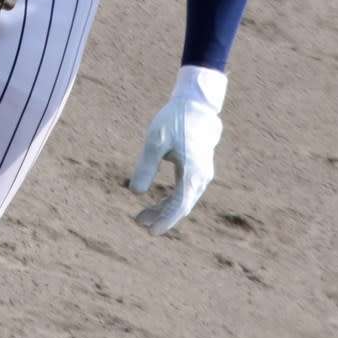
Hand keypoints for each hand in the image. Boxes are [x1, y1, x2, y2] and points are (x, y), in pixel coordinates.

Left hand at [128, 65, 226, 235]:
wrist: (196, 106)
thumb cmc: (174, 120)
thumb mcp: (155, 140)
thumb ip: (146, 166)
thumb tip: (135, 193)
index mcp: (193, 173)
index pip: (180, 206)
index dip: (166, 220)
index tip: (152, 231)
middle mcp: (201, 177)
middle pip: (181, 205)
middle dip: (161, 216)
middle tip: (138, 221)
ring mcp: (202, 174)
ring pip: (183, 199)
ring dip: (164, 208)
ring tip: (141, 216)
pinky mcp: (198, 170)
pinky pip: (185, 191)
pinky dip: (171, 199)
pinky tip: (157, 202)